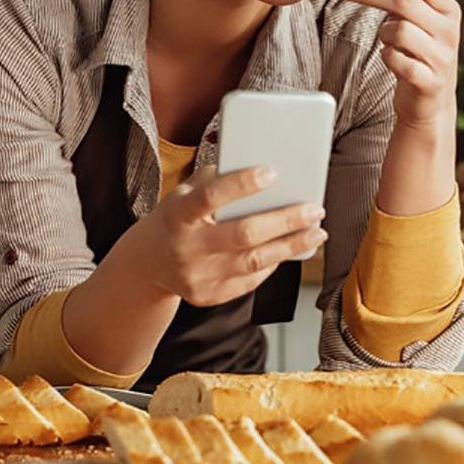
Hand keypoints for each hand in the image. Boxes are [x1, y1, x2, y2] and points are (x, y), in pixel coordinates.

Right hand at [131, 165, 326, 306]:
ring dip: (291, 245)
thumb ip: (216, 180)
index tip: (272, 173)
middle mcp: (186, 248)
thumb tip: (262, 168)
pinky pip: (251, 279)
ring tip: (317, 232)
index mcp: (177, 215)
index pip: (210, 197)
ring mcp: (198, 277)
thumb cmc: (175, 218)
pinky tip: (291, 248)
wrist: (147, 264)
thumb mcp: (183, 193)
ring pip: (255, 261)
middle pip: (243, 235)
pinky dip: (274, 262)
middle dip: (285, 221)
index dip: (241, 184)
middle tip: (315, 210)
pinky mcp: (209, 296)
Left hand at [335, 0, 460, 129]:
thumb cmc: (418, 53)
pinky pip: (397, 60)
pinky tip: (389, 57)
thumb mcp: (420, 22)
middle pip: (404, 0)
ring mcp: (441, 57)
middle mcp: (449, 31)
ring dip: (382, 31)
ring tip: (385, 39)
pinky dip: (386, 56)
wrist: (431, 101)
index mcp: (449, 9)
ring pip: (399, 30)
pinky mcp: (429, 81)